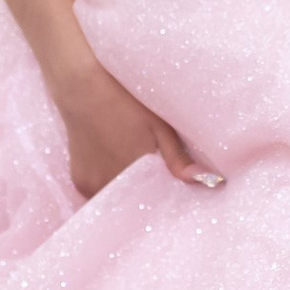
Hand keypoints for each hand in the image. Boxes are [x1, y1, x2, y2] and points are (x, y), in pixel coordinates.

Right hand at [54, 55, 221, 201]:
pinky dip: (109, 183)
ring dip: (128, 190)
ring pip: (119, 198)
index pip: (158, 199)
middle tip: (155, 173)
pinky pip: (100, 192)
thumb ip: (178, 158)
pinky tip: (113, 163)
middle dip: (148, 193)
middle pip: (137, 201)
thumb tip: (210, 181)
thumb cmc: (125, 101)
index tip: (174, 186)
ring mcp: (92, 186)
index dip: (167, 193)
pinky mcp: (79, 182)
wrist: (81, 88)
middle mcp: (112, 185)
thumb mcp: (158, 126)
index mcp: (136, 174)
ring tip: (133, 165)